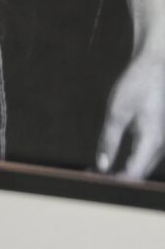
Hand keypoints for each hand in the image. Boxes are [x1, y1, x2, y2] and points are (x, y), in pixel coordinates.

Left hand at [97, 48, 164, 177]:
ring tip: (96, 172)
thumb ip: (109, 141)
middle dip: (116, 180)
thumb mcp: (117, 112)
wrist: (156, 65)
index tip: (94, 182)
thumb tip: (102, 166)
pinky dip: (128, 162)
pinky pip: (144, 156)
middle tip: (90, 178)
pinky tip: (110, 160)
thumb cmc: (138, 84)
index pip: (134, 175)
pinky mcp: (157, 136)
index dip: (114, 183)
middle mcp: (160, 145)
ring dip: (122, 173)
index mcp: (152, 141)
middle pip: (139, 174)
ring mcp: (160, 141)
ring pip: (142, 166)